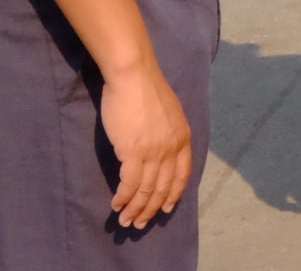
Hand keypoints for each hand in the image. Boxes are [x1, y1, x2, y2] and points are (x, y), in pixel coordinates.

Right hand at [101, 65, 192, 228]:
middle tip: (140, 224)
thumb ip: (168, 132)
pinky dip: (123, 198)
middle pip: (163, 187)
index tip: (166, 209)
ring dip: (135, 210)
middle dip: (151, 209)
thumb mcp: (168, 112)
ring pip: (146, 191)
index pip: (182, 175)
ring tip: (126, 221)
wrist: (133, 75)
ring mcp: (154, 152)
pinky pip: (129, 184)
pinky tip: (117, 205)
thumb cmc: (146, 89)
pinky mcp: (133, 152)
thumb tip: (159, 149)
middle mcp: (172, 148)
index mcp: (183, 137)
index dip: (173, 195)